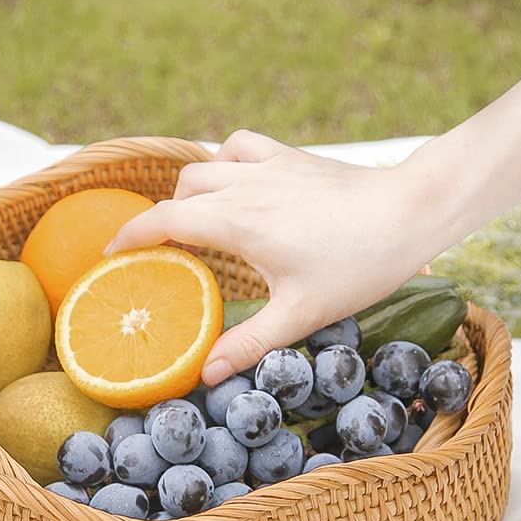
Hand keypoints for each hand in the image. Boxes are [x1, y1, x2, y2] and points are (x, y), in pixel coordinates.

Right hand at [105, 130, 440, 383]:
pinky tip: (234, 182)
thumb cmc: (359, 265)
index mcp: (237, 222)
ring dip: (190, 191)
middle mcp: (244, 186)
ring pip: (206, 165)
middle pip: (180, 192)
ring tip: (194, 222)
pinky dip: (225, 160)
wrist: (411, 211)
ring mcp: (269, 166)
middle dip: (161, 219)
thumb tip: (203, 375)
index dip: (130, 236)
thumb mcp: (301, 314)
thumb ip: (248, 343)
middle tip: (160, 253)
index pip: (163, 220)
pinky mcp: (292, 156)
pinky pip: (240, 145)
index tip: (109, 254)